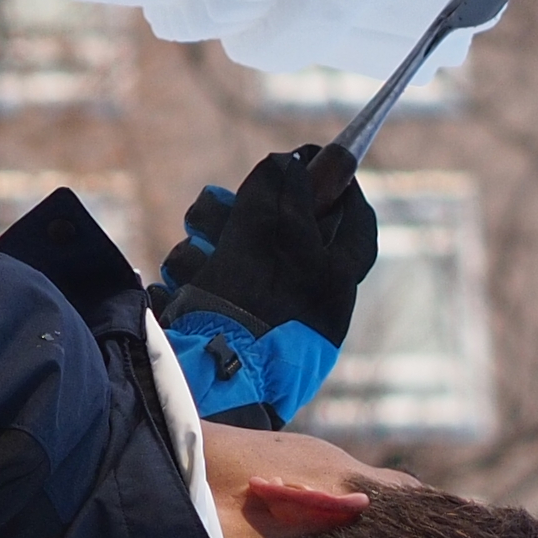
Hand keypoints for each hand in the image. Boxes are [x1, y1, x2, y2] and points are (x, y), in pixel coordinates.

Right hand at [161, 146, 375, 343]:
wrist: (209, 378)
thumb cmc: (250, 304)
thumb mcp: (268, 229)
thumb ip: (281, 188)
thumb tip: (292, 161)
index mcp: (334, 279)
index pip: (355, 220)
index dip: (339, 184)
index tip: (317, 159)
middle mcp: (308, 298)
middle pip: (285, 228)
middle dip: (247, 208)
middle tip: (226, 203)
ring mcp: (267, 315)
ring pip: (237, 248)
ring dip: (210, 239)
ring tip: (198, 252)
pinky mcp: (224, 324)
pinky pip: (207, 278)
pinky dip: (192, 274)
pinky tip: (182, 283)